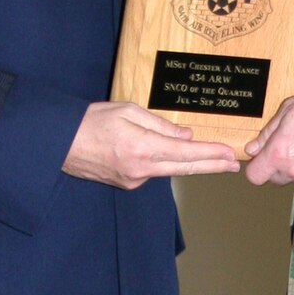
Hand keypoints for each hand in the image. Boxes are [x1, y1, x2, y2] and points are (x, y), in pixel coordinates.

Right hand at [65, 101, 241, 187]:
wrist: (60, 144)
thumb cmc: (91, 121)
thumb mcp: (128, 111)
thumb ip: (160, 125)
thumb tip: (186, 137)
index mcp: (142, 148)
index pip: (185, 154)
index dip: (210, 154)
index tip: (229, 154)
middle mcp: (141, 170)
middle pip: (184, 169)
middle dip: (211, 166)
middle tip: (233, 165)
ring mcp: (134, 180)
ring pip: (167, 169)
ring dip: (187, 163)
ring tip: (209, 156)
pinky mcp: (127, 183)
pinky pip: (151, 171)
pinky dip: (162, 162)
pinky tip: (161, 153)